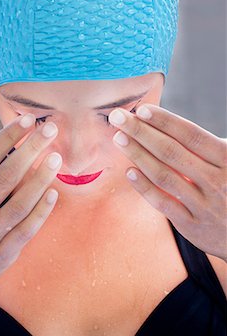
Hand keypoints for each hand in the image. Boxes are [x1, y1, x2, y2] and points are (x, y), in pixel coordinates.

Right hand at [0, 113, 61, 303]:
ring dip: (39, 180)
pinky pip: (23, 233)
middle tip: (50, 130)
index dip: (6, 138)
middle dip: (29, 151)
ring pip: (17, 206)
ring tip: (56, 157)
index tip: (27, 120)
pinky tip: (53, 193)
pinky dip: (39, 213)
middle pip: (3, 179)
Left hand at [109, 104, 226, 261]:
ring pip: (164, 176)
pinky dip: (145, 188)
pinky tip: (129, 172)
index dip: (166, 121)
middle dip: (142, 132)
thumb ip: (208, 145)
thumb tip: (169, 121)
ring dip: (138, 154)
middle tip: (118, 117)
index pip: (191, 135)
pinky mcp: (192, 226)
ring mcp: (204, 205)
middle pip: (172, 152)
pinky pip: (164, 204)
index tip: (142, 109)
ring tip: (119, 138)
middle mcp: (217, 181)